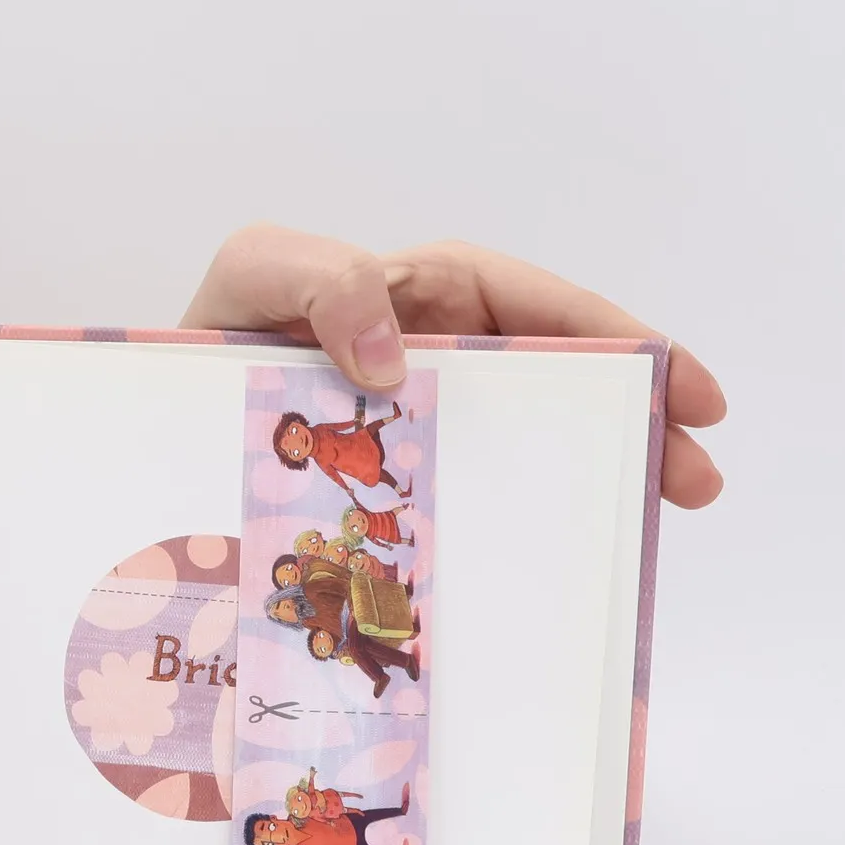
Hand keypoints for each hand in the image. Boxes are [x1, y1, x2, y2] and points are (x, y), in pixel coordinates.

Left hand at [181, 224, 724, 507]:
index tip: (685, 388)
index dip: (621, 340)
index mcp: (425, 299)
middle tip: (695, 478)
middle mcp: (435, 361)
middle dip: (634, 420)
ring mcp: (416, 432)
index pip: (545, 309)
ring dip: (589, 479)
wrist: (149, 422)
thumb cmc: (204, 330)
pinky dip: (510, 531)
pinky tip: (543, 570)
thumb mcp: (256, 274)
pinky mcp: (387, 494)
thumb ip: (322, 281)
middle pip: (558, 382)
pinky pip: (464, 505)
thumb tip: (395, 359)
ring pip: (522, 449)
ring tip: (649, 526)